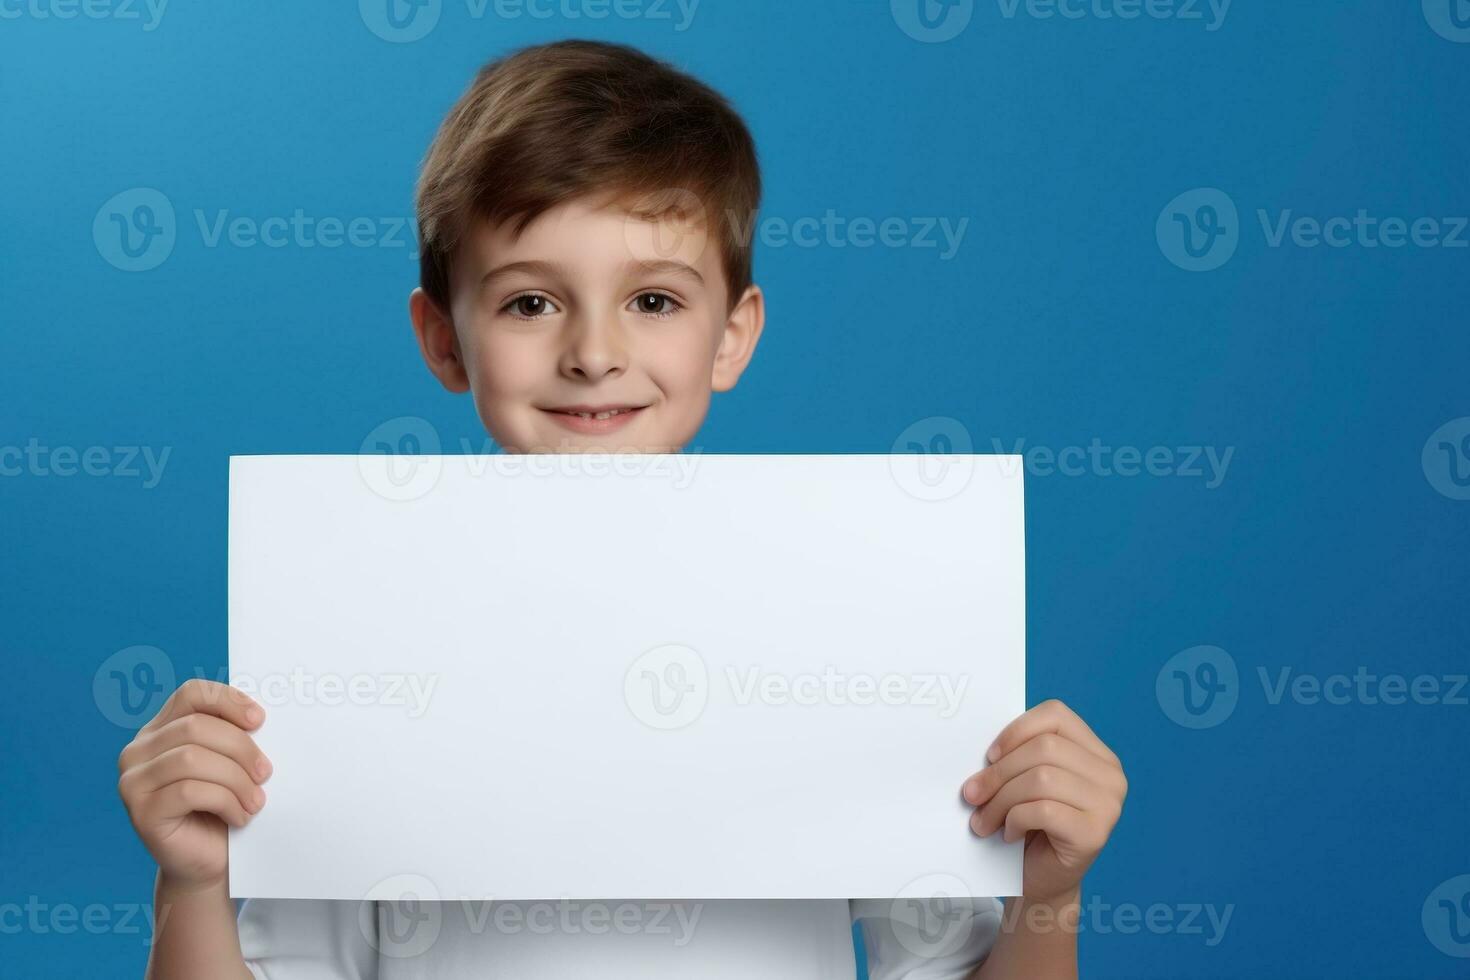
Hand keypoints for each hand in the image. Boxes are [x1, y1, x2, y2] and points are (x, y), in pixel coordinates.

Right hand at [117, 679, 270, 890]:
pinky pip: (188, 791)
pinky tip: (240, 816)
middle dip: (241, 748)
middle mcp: (138, 750)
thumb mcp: (230, 763)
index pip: (192, 694)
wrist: (209, 861)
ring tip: (256, 800)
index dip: (228, 701)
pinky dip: (225, 801)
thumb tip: (261, 718)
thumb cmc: (224, 806)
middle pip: (197, 726)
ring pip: (192, 758)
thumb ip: (234, 736)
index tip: (260, 721)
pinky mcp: (140, 811)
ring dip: (236, 779)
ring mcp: (133, 781)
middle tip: (266, 773)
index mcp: (160, 729)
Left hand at [960, 699, 1125, 903]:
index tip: (989, 756)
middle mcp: (1111, 775)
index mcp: (1096, 753)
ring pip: (1041, 778)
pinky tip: (1010, 833)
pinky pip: (1043, 810)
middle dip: (999, 772)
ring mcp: (1108, 805)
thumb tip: (985, 752)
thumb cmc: (1031, 827)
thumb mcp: (1026, 781)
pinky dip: (1016, 820)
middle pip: (1044, 748)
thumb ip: (1018, 757)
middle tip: (972, 795)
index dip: (1016, 730)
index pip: (1056, 715)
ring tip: (984, 820)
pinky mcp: (1095, 833)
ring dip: (1001, 800)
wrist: (1042, 882)